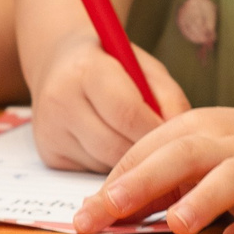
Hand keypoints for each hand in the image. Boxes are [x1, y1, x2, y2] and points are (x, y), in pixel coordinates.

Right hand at [25, 28, 188, 172]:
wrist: (58, 62)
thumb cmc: (111, 63)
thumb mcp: (143, 66)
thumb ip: (168, 97)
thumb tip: (185, 137)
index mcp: (86, 69)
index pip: (127, 113)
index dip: (157, 131)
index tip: (177, 140)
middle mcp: (60, 100)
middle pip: (115, 146)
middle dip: (147, 154)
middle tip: (166, 153)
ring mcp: (50, 130)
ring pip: (104, 164)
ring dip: (130, 163)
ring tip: (141, 146)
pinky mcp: (48, 154)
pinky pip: (91, 171)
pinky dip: (110, 166)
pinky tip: (115, 147)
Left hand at [76, 105, 233, 233]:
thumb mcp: (197, 153)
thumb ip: (153, 178)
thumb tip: (100, 210)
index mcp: (197, 127)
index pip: (149, 149)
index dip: (116, 181)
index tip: (86, 214)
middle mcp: (228, 144)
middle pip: (184, 155)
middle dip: (145, 181)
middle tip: (111, 207)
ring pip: (233, 178)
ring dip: (203, 199)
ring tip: (177, 224)